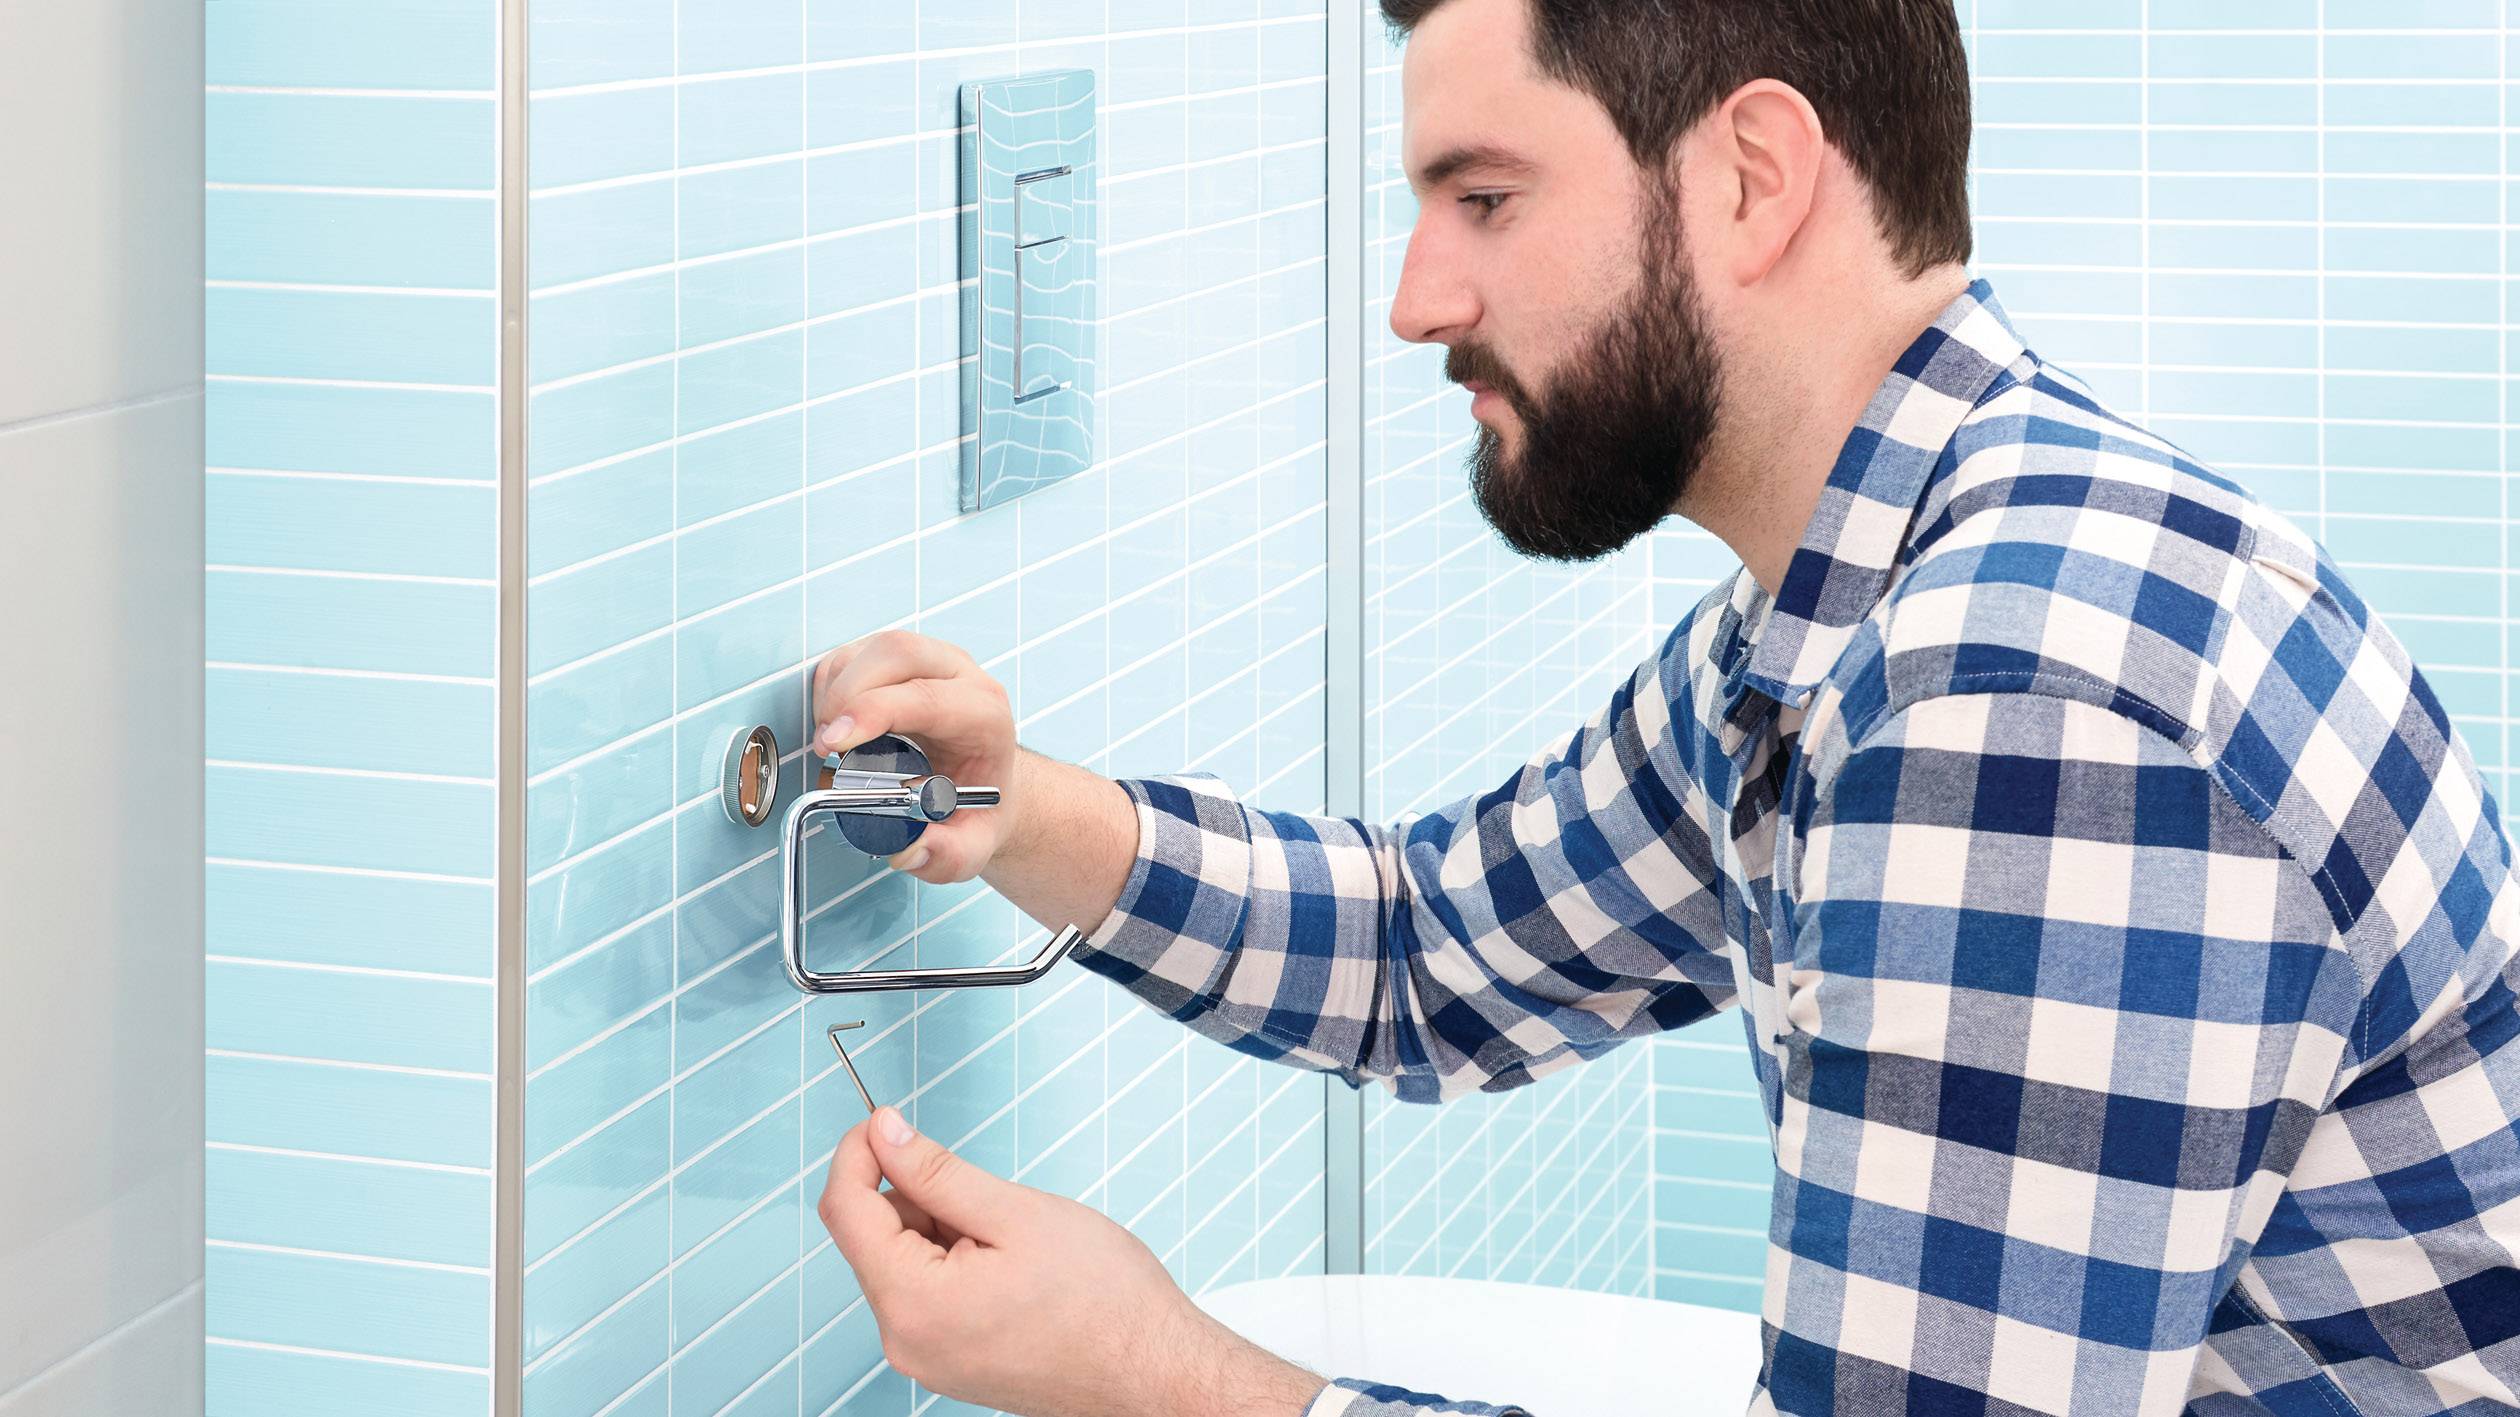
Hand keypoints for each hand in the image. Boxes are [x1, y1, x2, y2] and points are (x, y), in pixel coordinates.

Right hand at [811, 630, 1018, 884]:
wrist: (983, 782)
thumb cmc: (976, 806)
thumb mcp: (972, 845)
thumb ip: (947, 856)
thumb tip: (909, 850)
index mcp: (985, 715)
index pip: (927, 697)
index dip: (874, 712)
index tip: (836, 742)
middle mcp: (959, 676)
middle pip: (897, 653)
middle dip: (847, 694)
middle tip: (826, 746)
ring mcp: (928, 661)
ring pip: (870, 650)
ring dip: (835, 693)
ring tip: (834, 744)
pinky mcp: (898, 660)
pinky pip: (853, 657)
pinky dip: (830, 687)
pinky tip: (838, 728)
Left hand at [817, 1107, 1329, 1416]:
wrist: (1155, 1371)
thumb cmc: (1106, 1303)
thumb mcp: (1016, 1213)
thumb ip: (935, 1172)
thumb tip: (884, 1135)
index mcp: (914, 1304)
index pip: (845, 1211)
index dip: (858, 1153)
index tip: (884, 1121)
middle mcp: (908, 1341)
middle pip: (873, 1238)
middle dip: (915, 1195)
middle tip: (984, 1188)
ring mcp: (928, 1358)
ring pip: (903, 1263)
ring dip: (941, 1228)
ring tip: (1013, 1235)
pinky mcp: (951, 1361)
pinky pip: (928, 1294)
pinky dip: (955, 1260)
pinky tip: (1010, 1261)